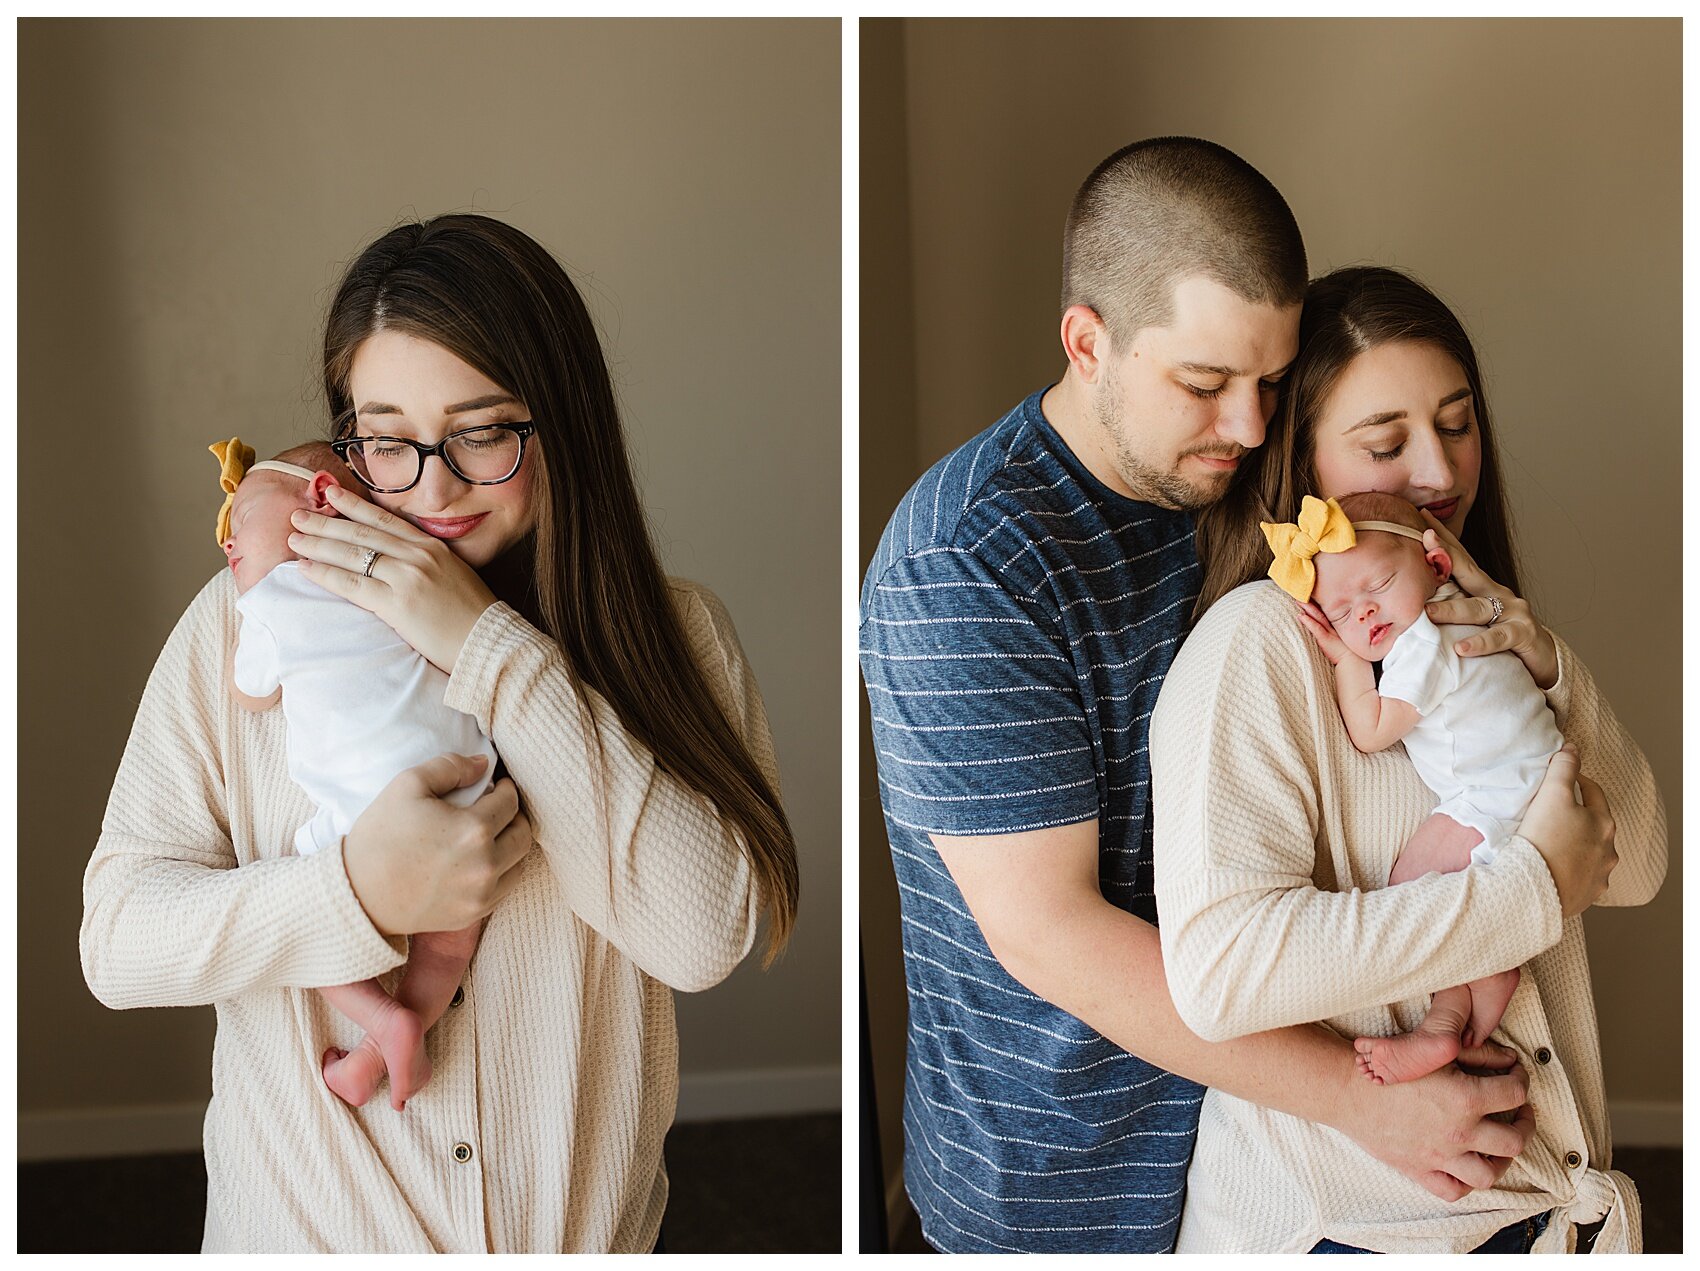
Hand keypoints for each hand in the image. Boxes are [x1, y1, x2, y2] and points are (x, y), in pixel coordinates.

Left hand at [289, 485, 496, 672]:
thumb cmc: (474, 618)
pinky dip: (325, 574)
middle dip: (326, 522)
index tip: (331, 495)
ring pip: (352, 554)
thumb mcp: (455, 577)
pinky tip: (305, 568)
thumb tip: (399, 564)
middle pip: (362, 533)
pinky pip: (352, 584)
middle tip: (298, 515)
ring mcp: (408, 578)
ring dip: (318, 545)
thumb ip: (428, 564)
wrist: (490, 644)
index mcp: (433, 547)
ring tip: (294, 539)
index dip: (355, 506)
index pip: (386, 520)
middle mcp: (418, 556)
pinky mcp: (397, 603)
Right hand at [342, 753, 532, 935]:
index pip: (510, 802)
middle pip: (523, 833)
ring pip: (519, 862)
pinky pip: (505, 888)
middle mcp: (485, 865)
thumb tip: (483, 764)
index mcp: (474, 830)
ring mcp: (481, 895)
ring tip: (494, 832)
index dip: (506, 788)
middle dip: (515, 814)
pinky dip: (503, 870)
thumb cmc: (380, 837)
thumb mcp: (407, 785)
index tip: (497, 783)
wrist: (356, 895)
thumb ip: (450, 766)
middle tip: (500, 806)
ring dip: (512, 843)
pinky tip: (483, 859)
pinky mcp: (472, 914)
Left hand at [1295, 601, 1352, 666]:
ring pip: (1317, 616)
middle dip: (1310, 603)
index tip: (1309, 597)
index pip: (1324, 613)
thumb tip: (1325, 633)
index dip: (1316, 605)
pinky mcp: (1325, 638)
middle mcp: (1332, 626)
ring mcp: (1329, 631)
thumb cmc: (1346, 653)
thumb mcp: (1339, 641)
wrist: (1353, 661)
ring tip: (1298, 601)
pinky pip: (1315, 628)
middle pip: (1319, 612)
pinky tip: (1300, 616)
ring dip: (1307, 608)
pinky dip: (1308, 621)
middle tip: (1300, 594)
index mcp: (1335, 626)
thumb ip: (1333, 635)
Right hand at [1338, 1042, 1533, 1200]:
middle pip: (1514, 1140)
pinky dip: (1465, 1183)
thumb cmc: (1387, 1066)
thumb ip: (1476, 1049)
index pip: (1515, 1093)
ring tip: (1498, 1145)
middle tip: (1520, 1113)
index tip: (1516, 1074)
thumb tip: (1507, 1057)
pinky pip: (1453, 1190)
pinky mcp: (1420, 1170)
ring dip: (1501, 1160)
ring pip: (1489, 1174)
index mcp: (1465, 1098)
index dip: (1522, 1079)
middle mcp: (1459, 1132)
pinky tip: (1465, 1165)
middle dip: (1524, 1124)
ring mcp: (1441, 1156)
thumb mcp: (1432, 1046)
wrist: (1346, 1090)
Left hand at [1419, 513, 1558, 688]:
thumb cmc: (1500, 637)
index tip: (1423, 516)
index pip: (1460, 558)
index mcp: (1482, 587)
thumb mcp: (1473, 619)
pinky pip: (1498, 638)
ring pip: (1477, 608)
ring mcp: (1513, 612)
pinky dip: (1480, 643)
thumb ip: (1450, 607)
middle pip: (1468, 571)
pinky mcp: (1523, 634)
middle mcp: (1497, 593)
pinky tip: (1461, 647)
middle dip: (1446, 553)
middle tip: (1423, 539)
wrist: (1543, 659)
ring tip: (1428, 611)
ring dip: (1452, 609)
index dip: (1443, 537)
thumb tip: (1409, 603)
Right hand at [1520, 746, 1615, 916]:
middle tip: (1553, 812)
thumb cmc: (1544, 839)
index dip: (1576, 781)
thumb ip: (1564, 768)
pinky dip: (1572, 871)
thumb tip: (1573, 748)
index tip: (1559, 779)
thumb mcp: (1552, 795)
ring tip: (1553, 844)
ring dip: (1578, 846)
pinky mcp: (1585, 895)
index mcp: (1603, 823)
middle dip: (1578, 816)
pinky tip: (1555, 869)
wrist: (1532, 888)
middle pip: (1594, 824)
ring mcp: (1599, 875)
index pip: (1592, 792)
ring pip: (1591, 853)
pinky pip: (1581, 878)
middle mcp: (1608, 850)